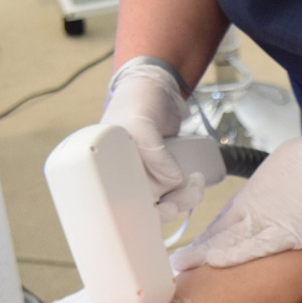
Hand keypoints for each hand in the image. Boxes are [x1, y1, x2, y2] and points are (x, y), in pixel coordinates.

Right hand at [102, 64, 200, 222]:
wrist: (156, 87)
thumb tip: (171, 180)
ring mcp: (143, 178)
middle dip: (169, 207)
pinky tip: (196, 181)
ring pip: (162, 204)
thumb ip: (150, 147)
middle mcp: (122, 178)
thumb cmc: (138, 100)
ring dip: (183, 200)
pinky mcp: (161, 175)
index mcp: (105, 171)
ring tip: (196, 182)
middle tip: (186, 195)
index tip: (163, 209)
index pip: (120, 206)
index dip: (141, 215)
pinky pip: (172, 193)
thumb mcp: (140, 121)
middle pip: (144, 209)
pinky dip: (187, 192)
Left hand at [170, 127, 301, 269]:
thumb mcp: (284, 165)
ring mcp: (270, 221)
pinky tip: (215, 261)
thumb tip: (268, 195)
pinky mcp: (289, 234)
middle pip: (222, 231)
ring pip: (231, 240)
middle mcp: (257, 207)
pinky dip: (234, 254)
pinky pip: (256, 246)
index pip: (226, 217)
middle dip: (200, 247)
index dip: (209, 233)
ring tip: (187, 265)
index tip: (196, 245)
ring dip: (207, 254)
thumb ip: (270, 186)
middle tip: (180, 260)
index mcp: (256, 191)